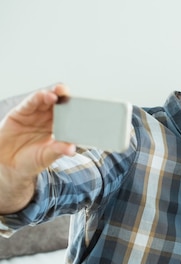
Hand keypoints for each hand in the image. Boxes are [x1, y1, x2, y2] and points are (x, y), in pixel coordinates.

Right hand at [0, 84, 75, 212]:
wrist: (8, 165)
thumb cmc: (30, 161)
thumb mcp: (46, 157)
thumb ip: (57, 150)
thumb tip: (72, 149)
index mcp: (58, 129)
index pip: (69, 117)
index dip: (76, 110)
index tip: (84, 106)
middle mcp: (48, 120)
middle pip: (58, 105)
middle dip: (65, 97)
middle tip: (70, 94)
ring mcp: (35, 115)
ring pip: (45, 100)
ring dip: (52, 94)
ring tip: (59, 93)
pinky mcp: (21, 113)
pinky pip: (30, 103)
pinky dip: (38, 98)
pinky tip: (45, 96)